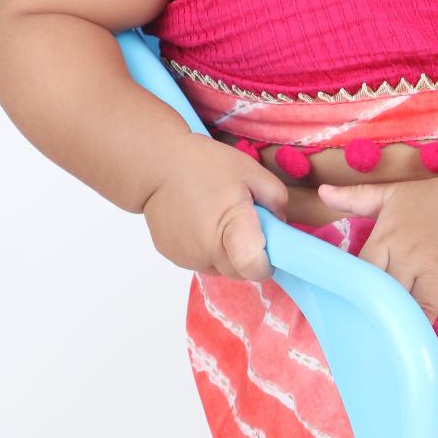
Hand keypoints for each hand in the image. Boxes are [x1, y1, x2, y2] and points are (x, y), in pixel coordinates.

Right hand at [142, 131, 289, 281]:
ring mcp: (187, 257)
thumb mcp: (252, 171)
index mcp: (231, 227)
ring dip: (228, 253)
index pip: (255, 269)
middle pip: (241, 273)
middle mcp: (207, 250)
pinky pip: (201, 262)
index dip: (267, 263)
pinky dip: (207, 249)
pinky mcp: (173, 257)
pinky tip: (201, 222)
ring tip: (220, 219)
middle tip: (246, 225)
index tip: (268, 246)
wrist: (157, 164)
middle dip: (250, 256)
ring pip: (220, 269)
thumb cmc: (205, 164)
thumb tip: (280, 225)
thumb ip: (276, 199)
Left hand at [318, 174, 437, 358]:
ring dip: (417, 330)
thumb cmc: (431, 201)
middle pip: (390, 297)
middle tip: (370, 351)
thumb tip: (322, 192)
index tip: (344, 323)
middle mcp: (413, 258)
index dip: (353, 298)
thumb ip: (355, 198)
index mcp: (389, 241)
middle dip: (381, 321)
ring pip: (425, 306)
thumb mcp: (391, 195)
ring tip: (407, 356)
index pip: (363, 275)